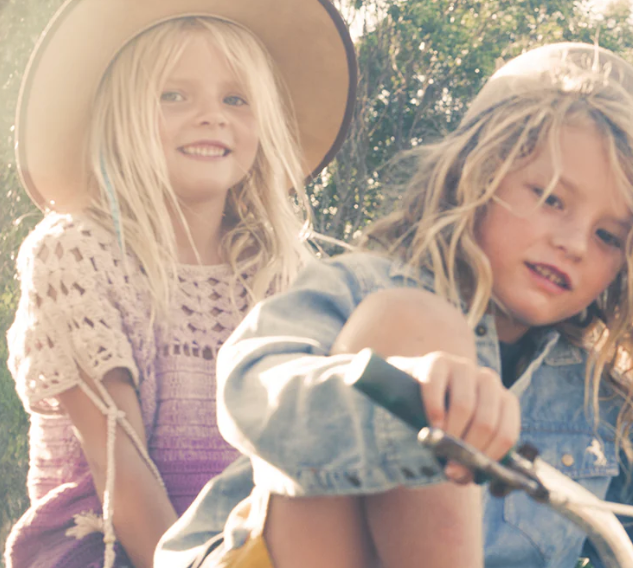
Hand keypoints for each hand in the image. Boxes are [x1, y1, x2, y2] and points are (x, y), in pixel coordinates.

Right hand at [387, 352, 519, 482]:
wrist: (413, 387)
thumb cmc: (442, 417)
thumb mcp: (461, 437)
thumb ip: (468, 458)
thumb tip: (462, 475)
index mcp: (503, 401)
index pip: (506, 434)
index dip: (487, 458)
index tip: (466, 472)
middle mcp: (489, 380)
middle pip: (486, 422)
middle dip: (467, 449)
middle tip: (450, 465)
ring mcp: (464, 367)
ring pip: (465, 406)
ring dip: (450, 432)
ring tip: (438, 445)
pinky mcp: (438, 360)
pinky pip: (437, 387)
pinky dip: (433, 410)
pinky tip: (430, 424)